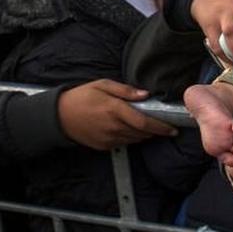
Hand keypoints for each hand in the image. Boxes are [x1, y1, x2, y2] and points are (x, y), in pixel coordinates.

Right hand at [57, 80, 177, 150]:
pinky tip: (133, 130)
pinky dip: (133, 138)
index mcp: (114, 109)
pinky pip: (124, 143)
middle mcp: (113, 126)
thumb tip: (145, 94)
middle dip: (156, 130)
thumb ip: (125, 90)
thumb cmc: (82, 96)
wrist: (59, 116)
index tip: (173, 128)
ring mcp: (109, 138)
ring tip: (151, 127)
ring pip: (135, 139)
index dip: (161, 127)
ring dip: (146, 135)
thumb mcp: (103, 85)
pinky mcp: (104, 146)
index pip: (144, 122)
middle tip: (166, 126)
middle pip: (143, 133)